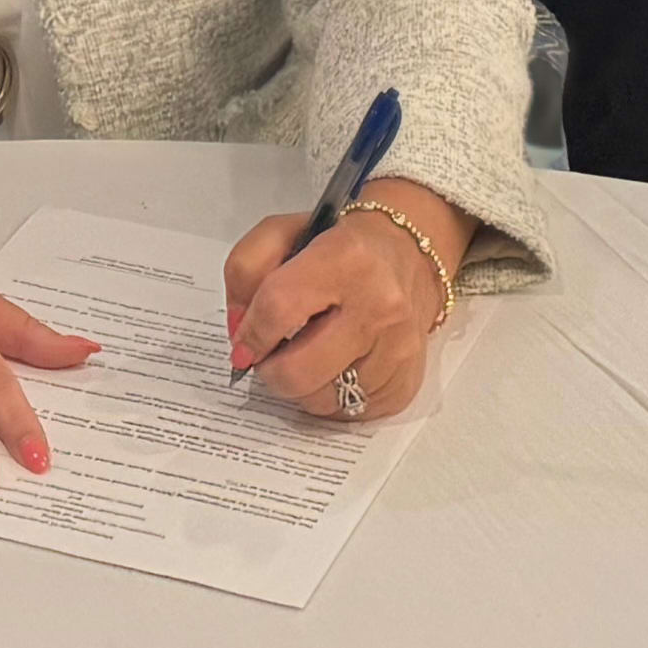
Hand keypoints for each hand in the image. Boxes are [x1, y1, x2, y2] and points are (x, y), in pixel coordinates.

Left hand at [224, 179, 471, 420]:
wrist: (407, 256)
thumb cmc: (340, 245)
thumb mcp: (283, 233)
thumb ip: (245, 270)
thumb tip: (239, 333)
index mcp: (344, 258)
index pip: (279, 307)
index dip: (250, 334)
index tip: (242, 347)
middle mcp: (378, 306)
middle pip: (299, 370)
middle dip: (271, 372)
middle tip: (268, 359)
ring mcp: (397, 349)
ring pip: (323, 400)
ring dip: (300, 388)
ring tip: (303, 360)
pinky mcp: (406, 383)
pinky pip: (351, 414)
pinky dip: (331, 399)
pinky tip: (332, 370)